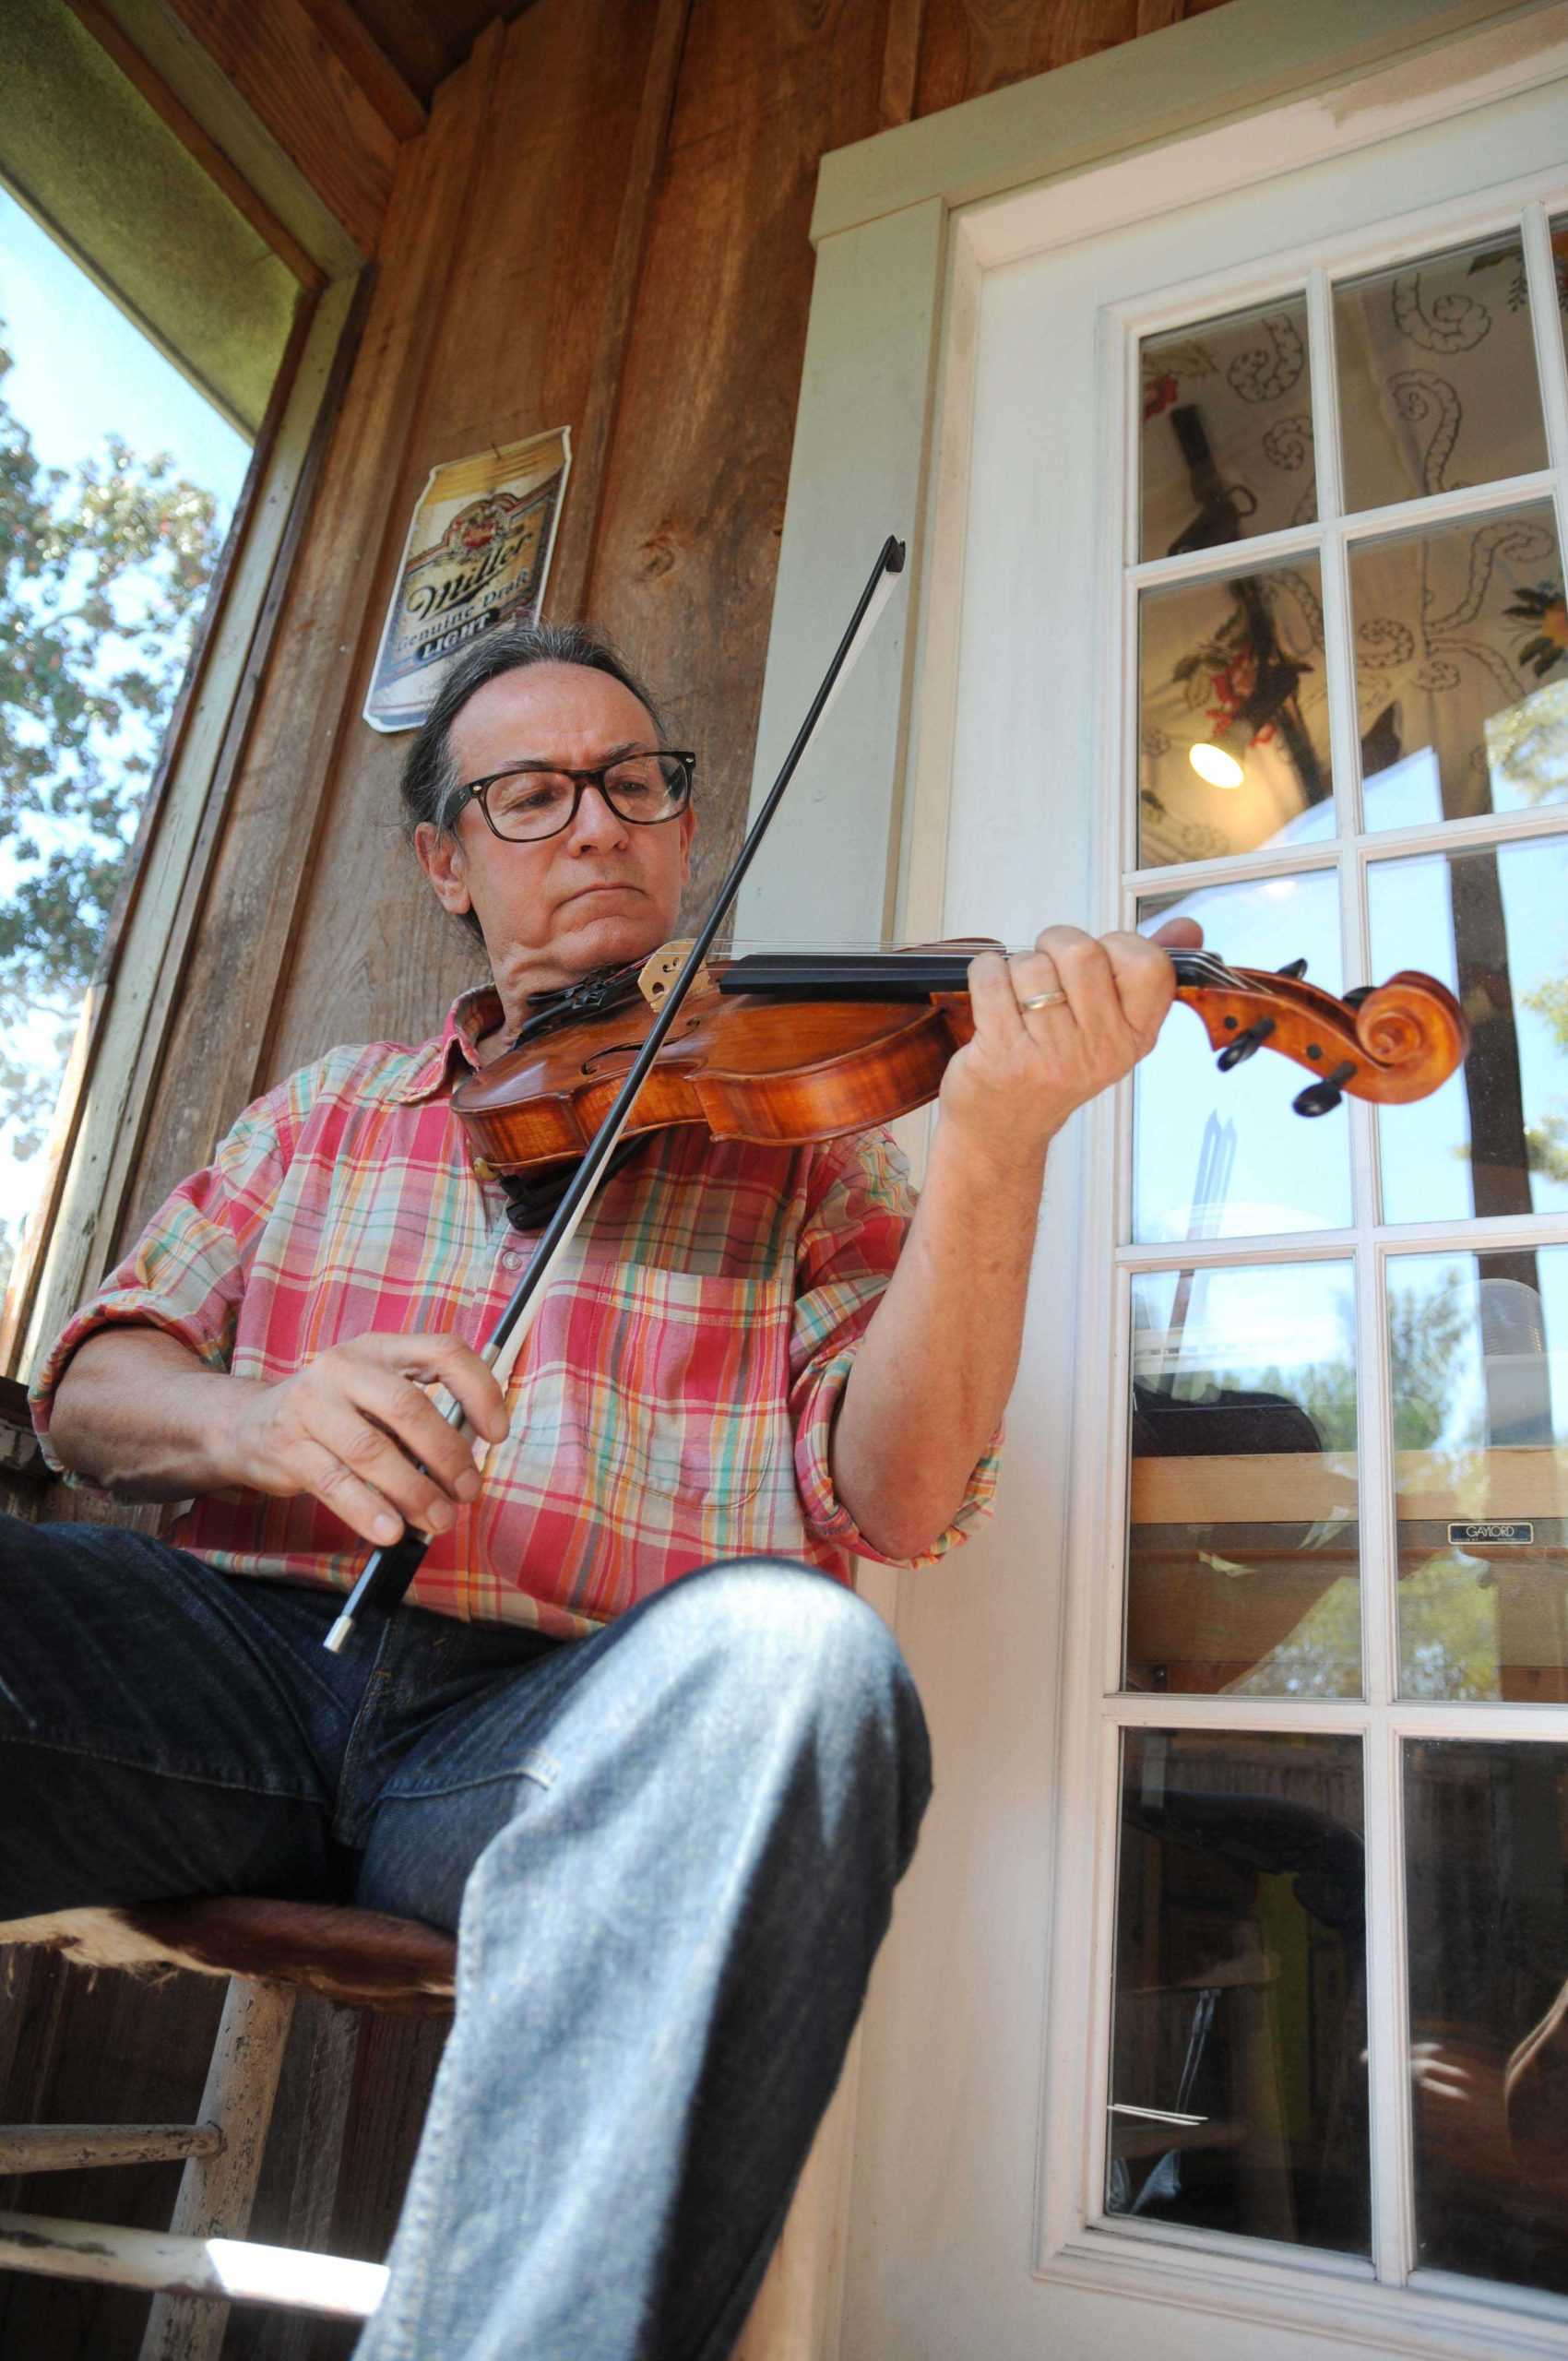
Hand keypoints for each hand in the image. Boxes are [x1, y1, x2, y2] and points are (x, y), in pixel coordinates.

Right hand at [224, 1331, 508, 1547]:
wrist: (249, 1426)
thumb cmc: (334, 1416)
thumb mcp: (375, 1399)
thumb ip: (417, 1421)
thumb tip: (465, 1467)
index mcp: (380, 1348)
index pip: (443, 1351)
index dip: (479, 1390)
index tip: (496, 1434)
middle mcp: (344, 1367)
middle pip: (408, 1407)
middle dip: (448, 1455)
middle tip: (468, 1491)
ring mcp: (311, 1404)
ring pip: (372, 1450)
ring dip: (414, 1492)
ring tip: (439, 1520)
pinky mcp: (287, 1445)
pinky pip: (334, 1482)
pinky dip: (368, 1510)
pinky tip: (392, 1532)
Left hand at [938, 917, 1202, 1164]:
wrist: (1004, 1128)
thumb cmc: (1055, 1066)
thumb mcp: (1112, 1026)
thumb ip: (1147, 973)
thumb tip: (1188, 927)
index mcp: (1136, 1037)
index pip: (1149, 964)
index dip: (1117, 945)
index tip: (1099, 963)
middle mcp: (1100, 1049)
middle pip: (1082, 952)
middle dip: (1055, 945)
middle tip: (1047, 969)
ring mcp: (1052, 1055)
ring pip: (1032, 965)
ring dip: (1017, 966)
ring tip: (1019, 995)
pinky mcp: (1004, 1055)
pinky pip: (991, 978)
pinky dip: (985, 972)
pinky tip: (992, 995)